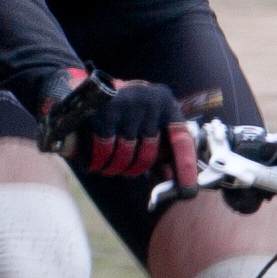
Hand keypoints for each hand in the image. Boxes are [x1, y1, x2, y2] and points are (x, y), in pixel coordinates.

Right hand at [39, 69, 199, 183]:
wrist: (87, 87)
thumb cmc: (123, 110)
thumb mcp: (145, 121)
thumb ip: (160, 145)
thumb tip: (170, 177)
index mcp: (166, 104)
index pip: (181, 139)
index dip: (186, 166)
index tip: (189, 190)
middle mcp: (151, 101)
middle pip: (149, 153)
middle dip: (135, 169)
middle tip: (126, 172)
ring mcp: (129, 105)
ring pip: (126, 154)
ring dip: (115, 168)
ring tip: (107, 168)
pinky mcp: (106, 111)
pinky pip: (105, 149)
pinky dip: (99, 161)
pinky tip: (94, 164)